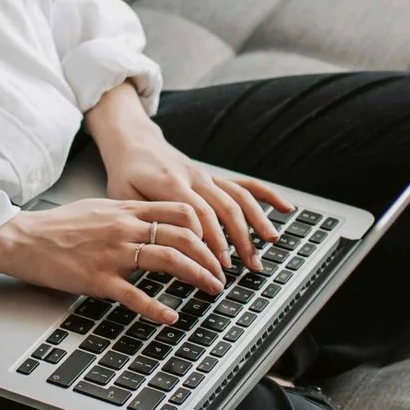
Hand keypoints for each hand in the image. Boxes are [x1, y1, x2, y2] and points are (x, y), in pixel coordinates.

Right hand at [0, 198, 231, 324]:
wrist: (23, 238)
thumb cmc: (58, 226)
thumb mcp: (99, 209)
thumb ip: (128, 213)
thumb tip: (154, 220)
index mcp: (126, 209)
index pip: (181, 210)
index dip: (207, 228)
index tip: (217, 244)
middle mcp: (125, 228)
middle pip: (184, 235)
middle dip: (211, 256)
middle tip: (222, 272)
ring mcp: (113, 253)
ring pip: (169, 259)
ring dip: (198, 275)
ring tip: (211, 288)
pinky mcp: (99, 279)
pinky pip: (135, 295)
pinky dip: (157, 309)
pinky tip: (171, 317)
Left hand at [97, 127, 290, 276]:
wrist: (134, 143)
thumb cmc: (126, 175)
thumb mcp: (124, 197)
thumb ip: (145, 217)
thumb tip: (165, 243)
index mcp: (171, 183)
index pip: (198, 214)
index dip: (211, 240)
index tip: (218, 265)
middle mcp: (195, 178)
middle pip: (224, 208)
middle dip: (240, 238)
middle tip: (248, 266)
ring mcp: (208, 177)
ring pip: (238, 198)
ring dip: (257, 221)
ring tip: (269, 245)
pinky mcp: (214, 178)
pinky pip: (244, 185)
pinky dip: (266, 195)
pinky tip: (285, 208)